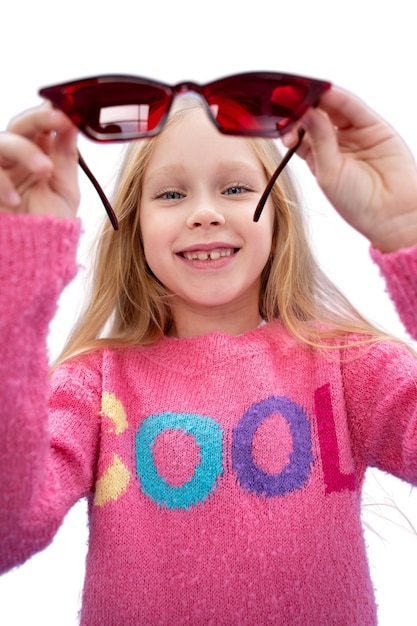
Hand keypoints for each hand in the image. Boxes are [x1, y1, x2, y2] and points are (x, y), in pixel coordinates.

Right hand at [0, 105, 79, 219]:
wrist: (35, 254)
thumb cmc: (50, 223)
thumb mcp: (64, 189)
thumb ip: (66, 156)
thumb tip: (73, 122)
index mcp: (39, 155)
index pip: (42, 124)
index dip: (53, 114)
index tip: (69, 113)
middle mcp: (16, 158)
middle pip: (20, 125)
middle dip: (39, 119)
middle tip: (59, 121)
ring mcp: (1, 170)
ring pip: (2, 143)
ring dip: (24, 150)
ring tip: (45, 170)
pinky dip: (2, 183)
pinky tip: (15, 199)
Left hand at [282, 87, 416, 251]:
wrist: (391, 213)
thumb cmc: (357, 202)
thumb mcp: (328, 172)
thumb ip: (318, 141)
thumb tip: (304, 112)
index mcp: (317, 158)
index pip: (298, 134)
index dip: (288, 124)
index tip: (278, 118)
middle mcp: (334, 144)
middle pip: (314, 117)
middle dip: (300, 107)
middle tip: (286, 98)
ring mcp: (353, 134)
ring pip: (332, 109)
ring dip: (317, 99)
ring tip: (302, 93)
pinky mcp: (373, 126)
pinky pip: (352, 107)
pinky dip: (338, 97)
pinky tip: (324, 92)